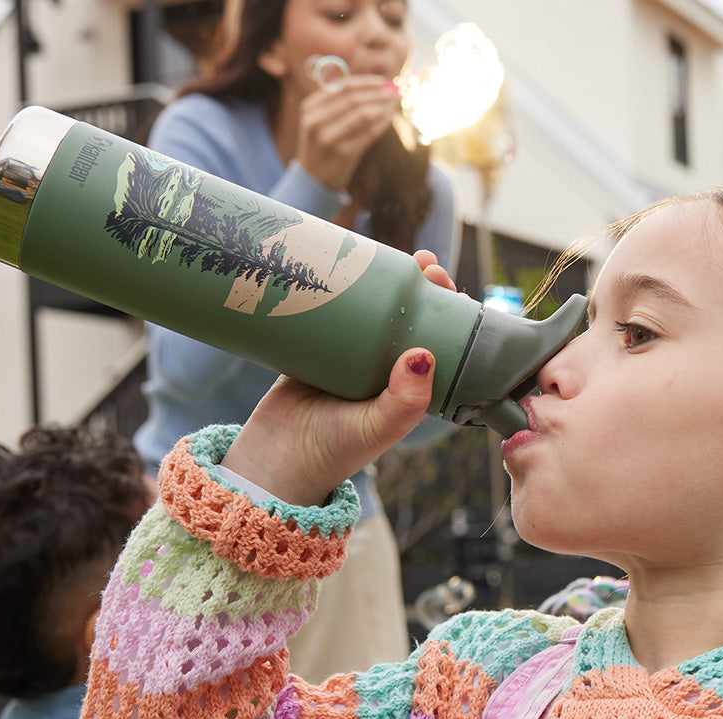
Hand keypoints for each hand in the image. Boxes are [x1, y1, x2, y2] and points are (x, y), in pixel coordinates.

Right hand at [221, 251, 453, 505]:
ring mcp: (348, 355)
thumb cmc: (333, 452)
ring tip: (393, 254)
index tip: (448, 287)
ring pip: (372, 310)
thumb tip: (424, 355)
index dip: (449, 313)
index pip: (440, 342)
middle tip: (424, 264)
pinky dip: (341, 287)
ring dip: (384, 280)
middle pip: (409, 317)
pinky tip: (346, 262)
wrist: (273, 460)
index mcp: (409, 386)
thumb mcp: (377, 428)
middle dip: (420, 287)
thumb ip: (404, 402)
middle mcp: (383, 368)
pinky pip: (331, 310)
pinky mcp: (314, 346)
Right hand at [297, 75, 401, 191]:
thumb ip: (340, 102)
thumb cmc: (323, 143)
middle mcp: (315, 120)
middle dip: (378, 93)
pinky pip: (369, 133)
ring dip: (382, 107)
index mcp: (310, 107)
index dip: (366, 83)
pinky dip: (382, 123)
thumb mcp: (321, 119)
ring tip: (393, 104)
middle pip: (354, 99)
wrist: (313, 177)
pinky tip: (389, 118)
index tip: (383, 82)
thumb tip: (374, 85)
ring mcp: (327, 137)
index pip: (342, 87)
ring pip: (363, 114)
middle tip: (394, 92)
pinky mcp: (342, 153)